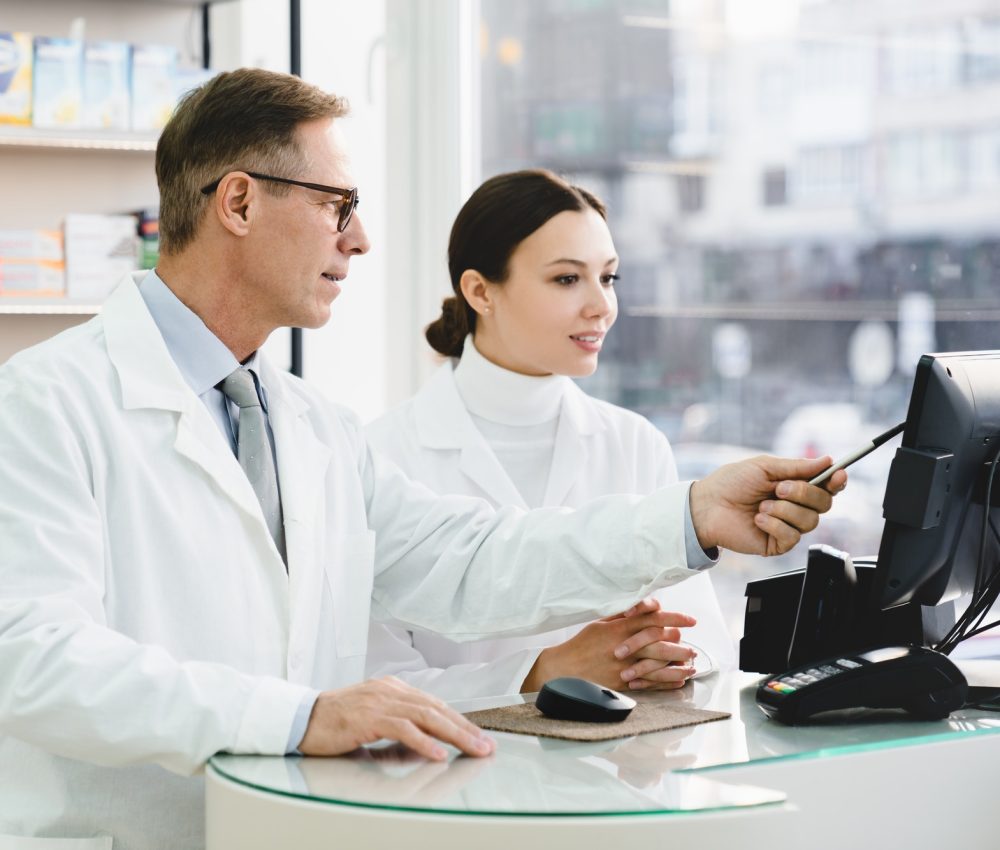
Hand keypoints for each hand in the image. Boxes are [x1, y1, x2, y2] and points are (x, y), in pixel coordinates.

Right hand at [298, 676, 494, 760]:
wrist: (302, 717)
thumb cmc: (336, 721)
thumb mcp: (373, 716)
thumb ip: (398, 720)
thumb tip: (428, 737)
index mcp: (393, 688)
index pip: (434, 703)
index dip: (458, 720)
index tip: (478, 736)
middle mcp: (391, 690)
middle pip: (437, 708)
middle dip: (465, 728)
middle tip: (485, 744)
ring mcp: (380, 701)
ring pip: (426, 716)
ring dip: (454, 734)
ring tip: (472, 748)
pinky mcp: (369, 716)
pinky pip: (403, 728)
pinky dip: (423, 741)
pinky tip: (438, 752)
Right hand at [520, 597, 696, 692]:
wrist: (565, 668)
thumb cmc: (583, 644)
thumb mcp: (600, 623)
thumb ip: (623, 615)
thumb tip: (642, 607)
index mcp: (619, 628)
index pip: (652, 619)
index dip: (674, 617)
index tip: (689, 620)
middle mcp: (624, 646)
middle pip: (659, 642)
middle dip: (679, 643)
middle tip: (692, 646)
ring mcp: (624, 666)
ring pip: (658, 664)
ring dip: (677, 664)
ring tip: (691, 664)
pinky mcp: (622, 682)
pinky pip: (649, 682)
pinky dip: (666, 682)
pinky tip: (678, 680)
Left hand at [689, 455, 847, 556]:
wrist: (707, 505)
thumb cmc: (732, 482)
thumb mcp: (765, 467)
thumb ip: (797, 467)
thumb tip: (827, 460)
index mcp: (795, 485)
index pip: (827, 486)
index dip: (836, 481)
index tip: (837, 474)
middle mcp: (796, 506)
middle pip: (824, 503)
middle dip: (804, 494)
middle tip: (780, 488)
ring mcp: (788, 525)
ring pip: (810, 521)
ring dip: (785, 510)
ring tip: (762, 505)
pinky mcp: (778, 543)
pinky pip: (792, 537)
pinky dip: (775, 525)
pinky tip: (759, 519)